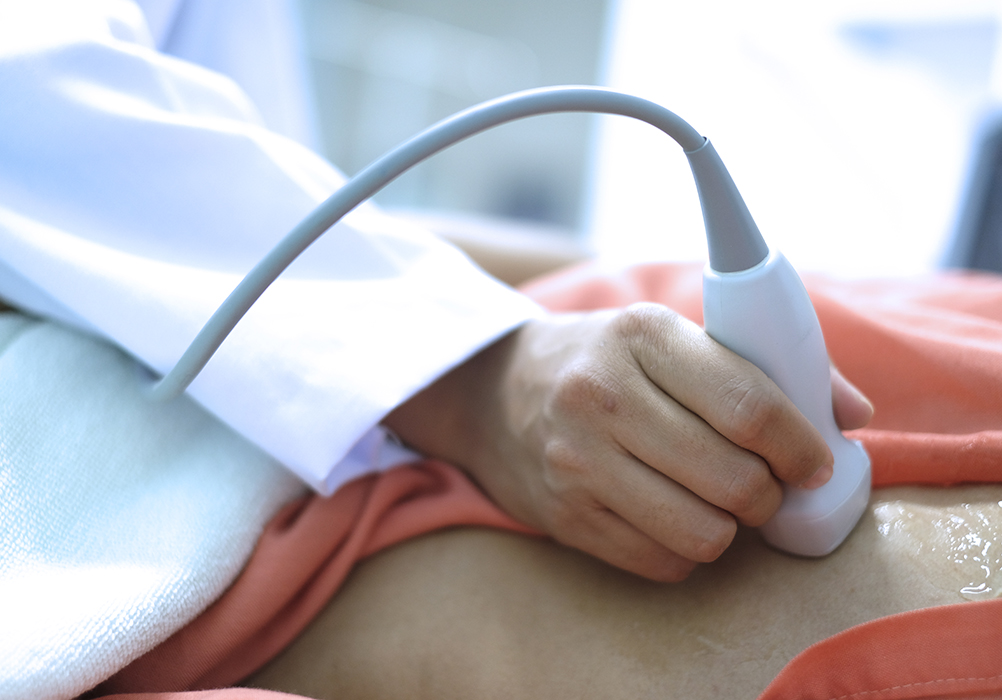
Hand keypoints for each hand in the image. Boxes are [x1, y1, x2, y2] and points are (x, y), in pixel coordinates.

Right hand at [384, 304, 873, 581]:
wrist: (498, 391)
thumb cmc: (607, 361)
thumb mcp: (670, 337)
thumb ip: (765, 367)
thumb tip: (853, 416)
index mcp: (643, 335)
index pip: (749, 406)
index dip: (802, 446)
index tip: (814, 462)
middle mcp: (604, 396)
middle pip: (734, 479)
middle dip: (770, 494)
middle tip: (765, 483)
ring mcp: (578, 461)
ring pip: (703, 532)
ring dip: (730, 527)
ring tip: (719, 501)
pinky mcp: (565, 516)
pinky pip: (662, 561)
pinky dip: (687, 549)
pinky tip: (675, 516)